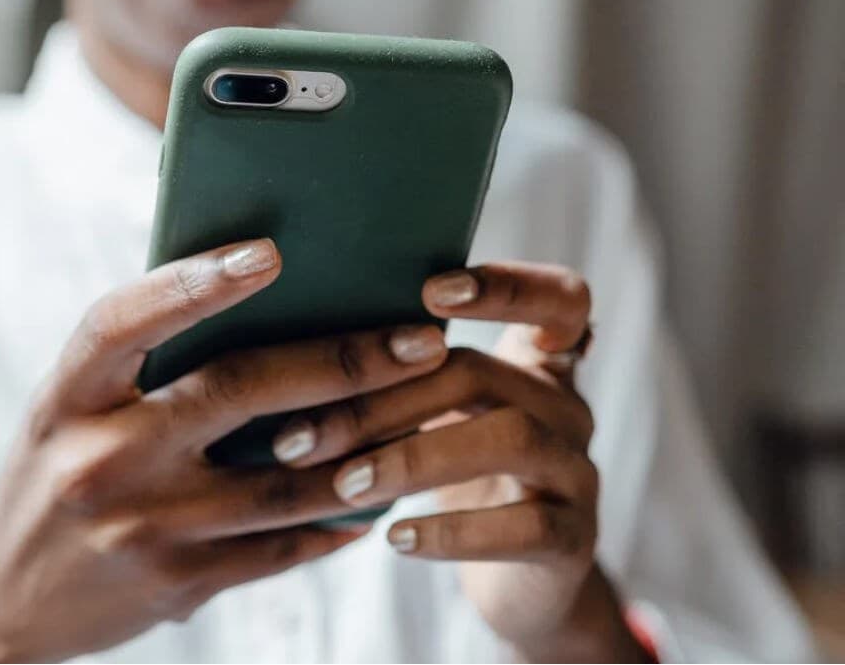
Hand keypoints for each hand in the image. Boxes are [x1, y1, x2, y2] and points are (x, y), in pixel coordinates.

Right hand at [0, 239, 450, 661]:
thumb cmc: (50, 479)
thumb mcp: (69, 413)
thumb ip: (141, 369)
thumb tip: (258, 307)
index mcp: (67, 399)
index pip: (124, 323)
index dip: (193, 283)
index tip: (271, 252)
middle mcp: (100, 459)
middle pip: (237, 393)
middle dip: (343, 362)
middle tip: (420, 340)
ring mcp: (141, 528)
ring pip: (281, 481)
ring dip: (365, 447)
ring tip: (424, 413)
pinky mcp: (176, 584)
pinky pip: (278, 549)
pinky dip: (334, 522)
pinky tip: (375, 499)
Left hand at [271, 262, 649, 660]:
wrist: (517, 582)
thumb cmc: (455, 478)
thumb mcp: (438, 416)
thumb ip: (401, 373)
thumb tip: (290, 344)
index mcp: (536, 363)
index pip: (558, 297)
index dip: (506, 286)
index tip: (432, 291)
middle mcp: (566, 407)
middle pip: (482, 373)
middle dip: (383, 399)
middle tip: (302, 436)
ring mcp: (579, 473)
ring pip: (511, 439)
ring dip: (413, 458)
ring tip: (345, 485)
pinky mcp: (576, 540)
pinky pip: (526, 527)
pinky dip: (453, 531)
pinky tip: (396, 537)